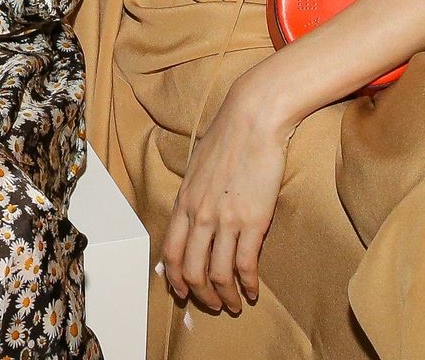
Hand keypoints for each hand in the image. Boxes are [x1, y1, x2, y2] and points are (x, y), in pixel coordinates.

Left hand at [161, 77, 293, 314]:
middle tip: (213, 304)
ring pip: (218, 274)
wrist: (253, 119)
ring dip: (225, 296)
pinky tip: (253, 291)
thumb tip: (194, 214)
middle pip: (191, 269)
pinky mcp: (253, 221)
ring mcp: (225, 219)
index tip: (183, 291)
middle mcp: (200, 214)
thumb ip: (194, 195)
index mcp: (184, 201)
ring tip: (235, 304)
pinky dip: (248, 285)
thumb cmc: (227, 137)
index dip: (175, 278)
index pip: (171, 251)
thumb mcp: (198, 167)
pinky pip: (245, 265)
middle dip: (200, 294)